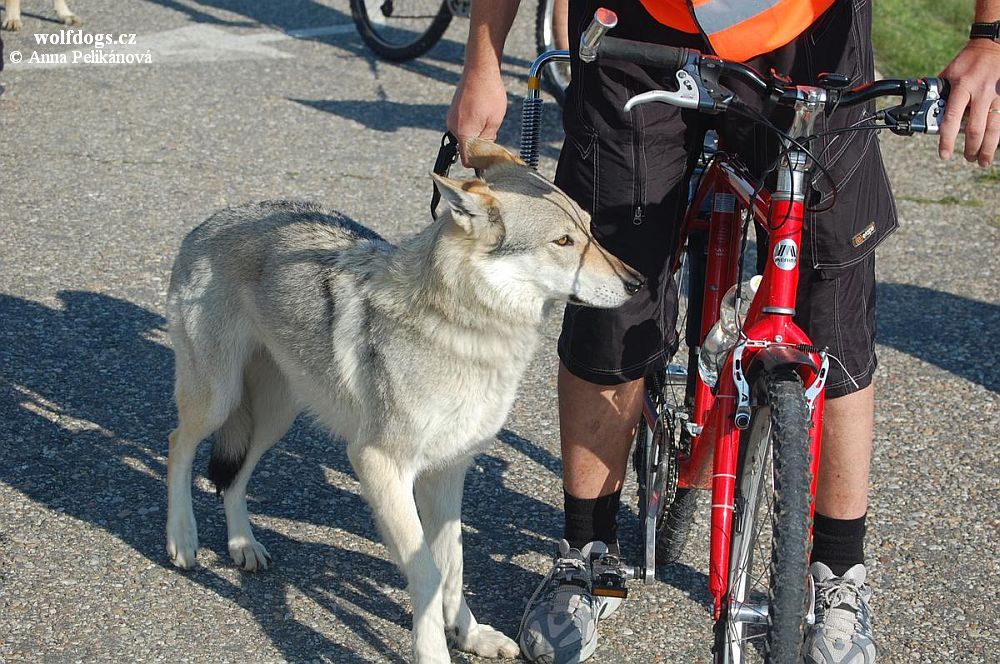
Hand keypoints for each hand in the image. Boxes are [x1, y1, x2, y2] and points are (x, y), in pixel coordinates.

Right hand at [447, 69, 508, 166]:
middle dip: (479, 147)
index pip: (466, 159)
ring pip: (465, 137)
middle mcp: (453, 127)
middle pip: (466, 148)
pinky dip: (472, 126)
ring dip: (477, 135)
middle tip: (494, 136)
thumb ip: (488, 140)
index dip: (478, 163)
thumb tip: (485, 154)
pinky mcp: (452, 112)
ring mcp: (451, 119)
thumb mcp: (494, 121)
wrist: (479, 68)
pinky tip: (482, 114)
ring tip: (488, 119)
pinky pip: (463, 127)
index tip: (488, 161)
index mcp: (463, 132)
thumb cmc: (489, 92)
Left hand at [938, 40, 999, 166]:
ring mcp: (997, 94)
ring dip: (988, 148)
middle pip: (976, 129)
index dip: (947, 140)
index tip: (944, 154)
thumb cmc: (968, 61)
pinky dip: (998, 134)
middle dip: (971, 149)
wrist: (992, 44)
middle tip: (967, 159)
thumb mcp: (949, 74)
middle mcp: (980, 93)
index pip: (951, 119)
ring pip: (994, 128)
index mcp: (961, 87)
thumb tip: (928, 111)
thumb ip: (940, 93)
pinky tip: (995, 145)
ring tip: (982, 161)